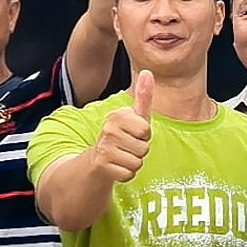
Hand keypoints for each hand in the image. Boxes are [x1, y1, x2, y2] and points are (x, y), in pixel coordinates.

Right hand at [92, 69, 156, 183]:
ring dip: (134, 162)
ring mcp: (104, 148)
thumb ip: (143, 96)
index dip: (144, 135)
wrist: (99, 158)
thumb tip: (148, 72)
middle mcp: (109, 130)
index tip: (134, 133)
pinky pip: (129, 174)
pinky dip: (126, 173)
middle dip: (140, 150)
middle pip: (144, 148)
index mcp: (118, 115)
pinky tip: (117, 166)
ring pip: (137, 162)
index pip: (146, 130)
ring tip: (123, 155)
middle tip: (128, 147)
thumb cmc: (123, 135)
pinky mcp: (102, 165)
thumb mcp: (135, 116)